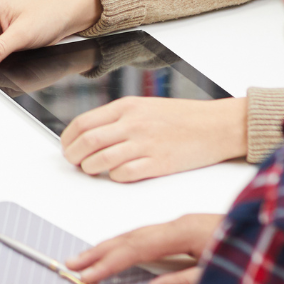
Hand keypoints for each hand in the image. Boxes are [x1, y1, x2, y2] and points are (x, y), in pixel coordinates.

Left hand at [60, 97, 247, 181]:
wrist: (216, 125)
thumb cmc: (183, 117)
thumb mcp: (145, 106)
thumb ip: (118, 118)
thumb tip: (89, 134)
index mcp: (127, 106)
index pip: (83, 122)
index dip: (69, 138)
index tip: (67, 146)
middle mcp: (133, 123)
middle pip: (88, 141)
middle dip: (74, 155)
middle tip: (74, 162)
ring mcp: (145, 144)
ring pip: (101, 159)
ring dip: (90, 168)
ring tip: (91, 170)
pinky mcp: (159, 163)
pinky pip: (125, 174)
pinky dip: (115, 176)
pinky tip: (117, 174)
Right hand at [67, 214, 222, 283]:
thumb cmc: (261, 250)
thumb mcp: (221, 272)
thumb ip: (184, 283)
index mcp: (185, 230)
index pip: (137, 247)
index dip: (109, 262)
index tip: (88, 273)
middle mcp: (181, 223)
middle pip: (131, 237)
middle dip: (100, 251)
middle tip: (74, 263)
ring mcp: (186, 224)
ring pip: (140, 235)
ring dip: (112, 247)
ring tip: (88, 258)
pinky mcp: (191, 228)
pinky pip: (151, 236)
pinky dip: (130, 244)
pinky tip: (124, 251)